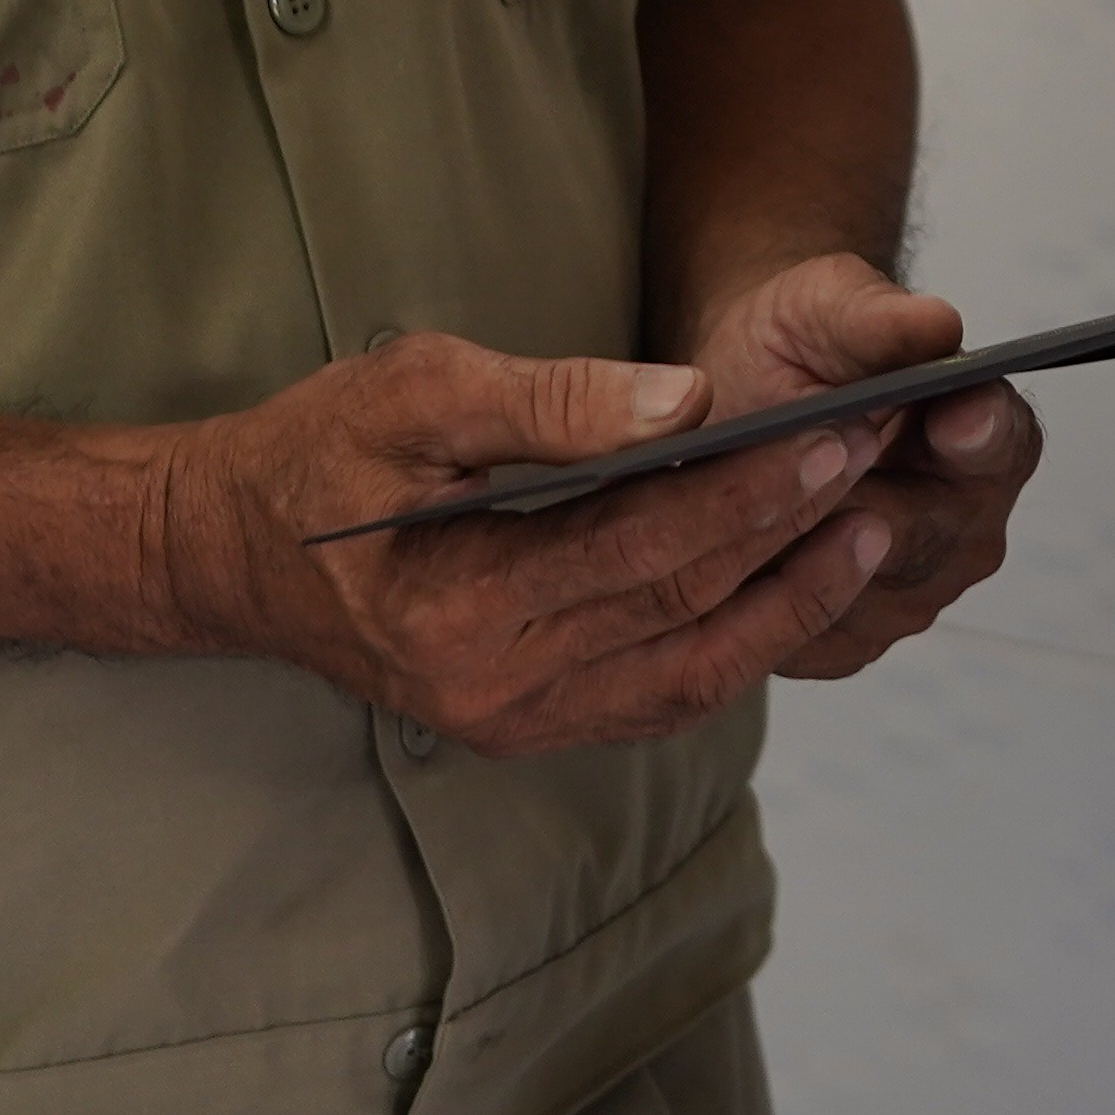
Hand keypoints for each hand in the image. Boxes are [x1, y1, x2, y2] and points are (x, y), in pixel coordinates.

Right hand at [146, 328, 893, 754]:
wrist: (234, 550)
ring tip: (869, 524)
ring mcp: (519, 722)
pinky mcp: (535, 723)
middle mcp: (498, 691)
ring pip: (692, 669)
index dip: (752, 491)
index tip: (839, 429)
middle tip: (880, 458)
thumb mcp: (416, 391)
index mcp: (463, 611)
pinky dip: (736, 639)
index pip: (645, 548)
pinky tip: (794, 581)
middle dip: (792, 532)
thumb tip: (690, 402)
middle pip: (684, 608)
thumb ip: (551, 400)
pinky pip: (663, 693)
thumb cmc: (317, 456)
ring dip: (788, 599)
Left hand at [680, 251, 1035, 677]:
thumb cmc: (799, 343)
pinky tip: (724, 554)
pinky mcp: (850, 640)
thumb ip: (881, 318)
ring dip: (796, 552)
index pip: (1001, 443)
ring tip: (737, 506)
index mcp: (985, 435)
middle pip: (922, 534)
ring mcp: (913, 592)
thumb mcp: (828, 306)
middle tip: (786, 467)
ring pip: (856, 591)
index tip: (953, 414)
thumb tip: (938, 321)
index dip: (980, 433)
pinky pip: (806, 634)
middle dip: (850, 499)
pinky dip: (762, 598)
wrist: (741, 395)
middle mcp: (966, 525)